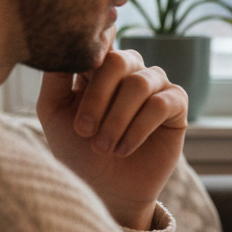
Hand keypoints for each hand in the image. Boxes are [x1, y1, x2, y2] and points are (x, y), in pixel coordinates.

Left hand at [37, 49, 187, 230]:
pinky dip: (139, 128)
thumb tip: (66, 41)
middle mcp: (130, 70)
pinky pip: (161, 104)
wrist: (106, 190)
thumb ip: (56, 74)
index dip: (94, 46)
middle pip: (119, 61)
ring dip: (117, 119)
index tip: (83, 71)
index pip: (100, 41)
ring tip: (103, 147)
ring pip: (140, 84)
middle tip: (84, 131)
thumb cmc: (77, 151)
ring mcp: (156, 86)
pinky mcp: (177, 106)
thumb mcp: (54, 111)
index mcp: (100, 66)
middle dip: (98, 98)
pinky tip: (125, 149)